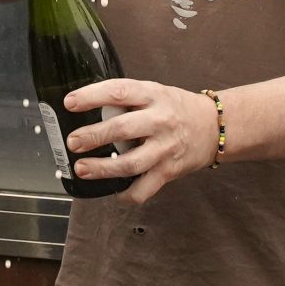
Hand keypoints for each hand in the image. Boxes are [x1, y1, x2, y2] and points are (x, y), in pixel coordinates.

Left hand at [63, 78, 219, 204]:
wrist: (214, 127)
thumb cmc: (177, 108)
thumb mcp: (154, 92)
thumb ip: (127, 100)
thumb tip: (88, 108)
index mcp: (153, 96)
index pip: (119, 91)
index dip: (92, 96)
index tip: (70, 103)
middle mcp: (160, 121)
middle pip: (122, 129)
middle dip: (93, 136)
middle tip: (73, 142)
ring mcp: (165, 148)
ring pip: (130, 163)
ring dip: (102, 168)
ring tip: (82, 168)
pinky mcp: (169, 171)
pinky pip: (144, 189)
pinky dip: (125, 194)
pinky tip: (112, 191)